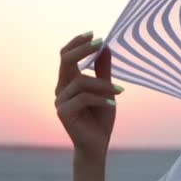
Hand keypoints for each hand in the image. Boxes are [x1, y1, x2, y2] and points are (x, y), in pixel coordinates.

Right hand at [55, 32, 123, 157]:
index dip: (77, 43)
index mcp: (67, 81)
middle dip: (83, 50)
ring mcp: (60, 101)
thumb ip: (103, 70)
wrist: (97, 145)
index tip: (95, 34)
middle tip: (100, 43)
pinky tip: (113, 105)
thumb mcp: (106, 91)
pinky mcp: (63, 113)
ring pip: (81, 82)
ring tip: (120, 91)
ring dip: (103, 85)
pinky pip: (83, 98)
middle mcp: (60, 89)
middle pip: (66, 61)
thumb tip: (106, 47)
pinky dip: (101, 99)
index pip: (66, 56)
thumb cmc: (101, 118)